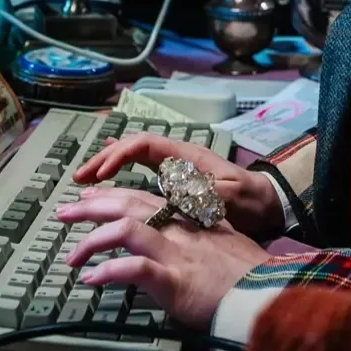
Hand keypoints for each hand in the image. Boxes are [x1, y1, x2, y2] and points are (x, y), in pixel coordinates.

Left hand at [56, 188, 269, 329]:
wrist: (267, 294)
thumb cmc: (248, 277)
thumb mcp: (222, 246)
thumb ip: (196, 241)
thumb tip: (177, 249)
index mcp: (190, 220)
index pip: (145, 197)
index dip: (114, 194)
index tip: (91, 196)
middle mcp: (181, 229)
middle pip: (129, 203)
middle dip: (92, 205)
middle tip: (64, 212)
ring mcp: (178, 252)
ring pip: (126, 228)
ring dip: (92, 240)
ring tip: (71, 255)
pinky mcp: (176, 279)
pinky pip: (134, 268)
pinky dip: (109, 271)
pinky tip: (92, 279)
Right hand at [73, 135, 284, 237]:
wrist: (270, 206)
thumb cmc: (250, 202)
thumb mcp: (224, 198)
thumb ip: (195, 191)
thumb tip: (162, 187)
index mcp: (186, 155)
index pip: (143, 145)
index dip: (118, 155)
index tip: (100, 174)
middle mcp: (178, 157)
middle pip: (133, 148)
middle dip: (104, 160)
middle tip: (79, 179)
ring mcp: (177, 168)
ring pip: (135, 158)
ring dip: (109, 167)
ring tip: (86, 181)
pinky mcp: (178, 183)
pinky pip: (143, 171)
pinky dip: (123, 174)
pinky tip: (108, 182)